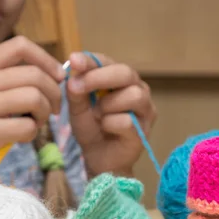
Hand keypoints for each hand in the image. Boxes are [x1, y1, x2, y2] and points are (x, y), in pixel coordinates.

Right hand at [0, 36, 64, 218]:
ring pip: (35, 98)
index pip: (20, 45)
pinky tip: (20, 137)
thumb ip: (12, 78)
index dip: (47, 60)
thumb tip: (57, 73)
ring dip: (43, 114)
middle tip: (53, 109)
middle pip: (34, 75)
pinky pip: (27, 127)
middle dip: (54, 94)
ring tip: (36, 122)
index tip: (59, 77)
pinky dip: (32, 133)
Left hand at [66, 52, 156, 176]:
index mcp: (121, 79)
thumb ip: (76, 89)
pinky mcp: (145, 130)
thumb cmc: (91, 128)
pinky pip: (128, 121)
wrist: (98, 158)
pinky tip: (105, 129)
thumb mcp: (78, 106)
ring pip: (133, 95)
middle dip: (99, 78)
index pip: (108, 62)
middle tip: (77, 87)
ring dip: (107, 105)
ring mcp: (145, 110)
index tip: (73, 60)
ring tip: (97, 116)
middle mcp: (138, 90)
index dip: (91, 60)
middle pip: (127, 73)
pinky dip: (110, 124)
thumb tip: (73, 71)